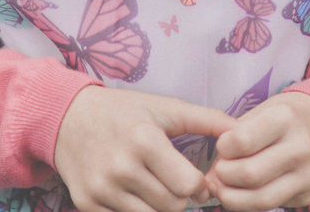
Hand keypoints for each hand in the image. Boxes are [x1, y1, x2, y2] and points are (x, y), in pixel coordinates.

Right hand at [55, 86, 236, 211]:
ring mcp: (102, 190)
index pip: (187, 186)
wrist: (69, 117)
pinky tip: (138, 196)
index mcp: (145, 140)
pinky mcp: (87, 205)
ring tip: (159, 188)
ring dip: (160, 208)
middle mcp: (121, 168)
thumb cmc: (126, 110)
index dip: (200, 187)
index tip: (200, 181)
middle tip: (180, 185)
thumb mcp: (166, 107)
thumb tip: (240, 130)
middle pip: (171, 207)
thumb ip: (206, 119)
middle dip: (182, 200)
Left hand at [206, 91, 309, 210]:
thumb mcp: (264, 109)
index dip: (224, 147)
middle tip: (218, 170)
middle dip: (224, 176)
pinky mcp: (308, 195)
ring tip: (222, 188)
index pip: (243, 141)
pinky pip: (272, 206)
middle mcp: (301, 147)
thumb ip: (237, 135)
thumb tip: (212, 172)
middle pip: (250, 174)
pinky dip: (250, 203)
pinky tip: (243, 192)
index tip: (222, 145)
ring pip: (261, 199)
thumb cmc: (286, 115)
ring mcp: (308, 175)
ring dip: (232, 198)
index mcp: (286, 118)